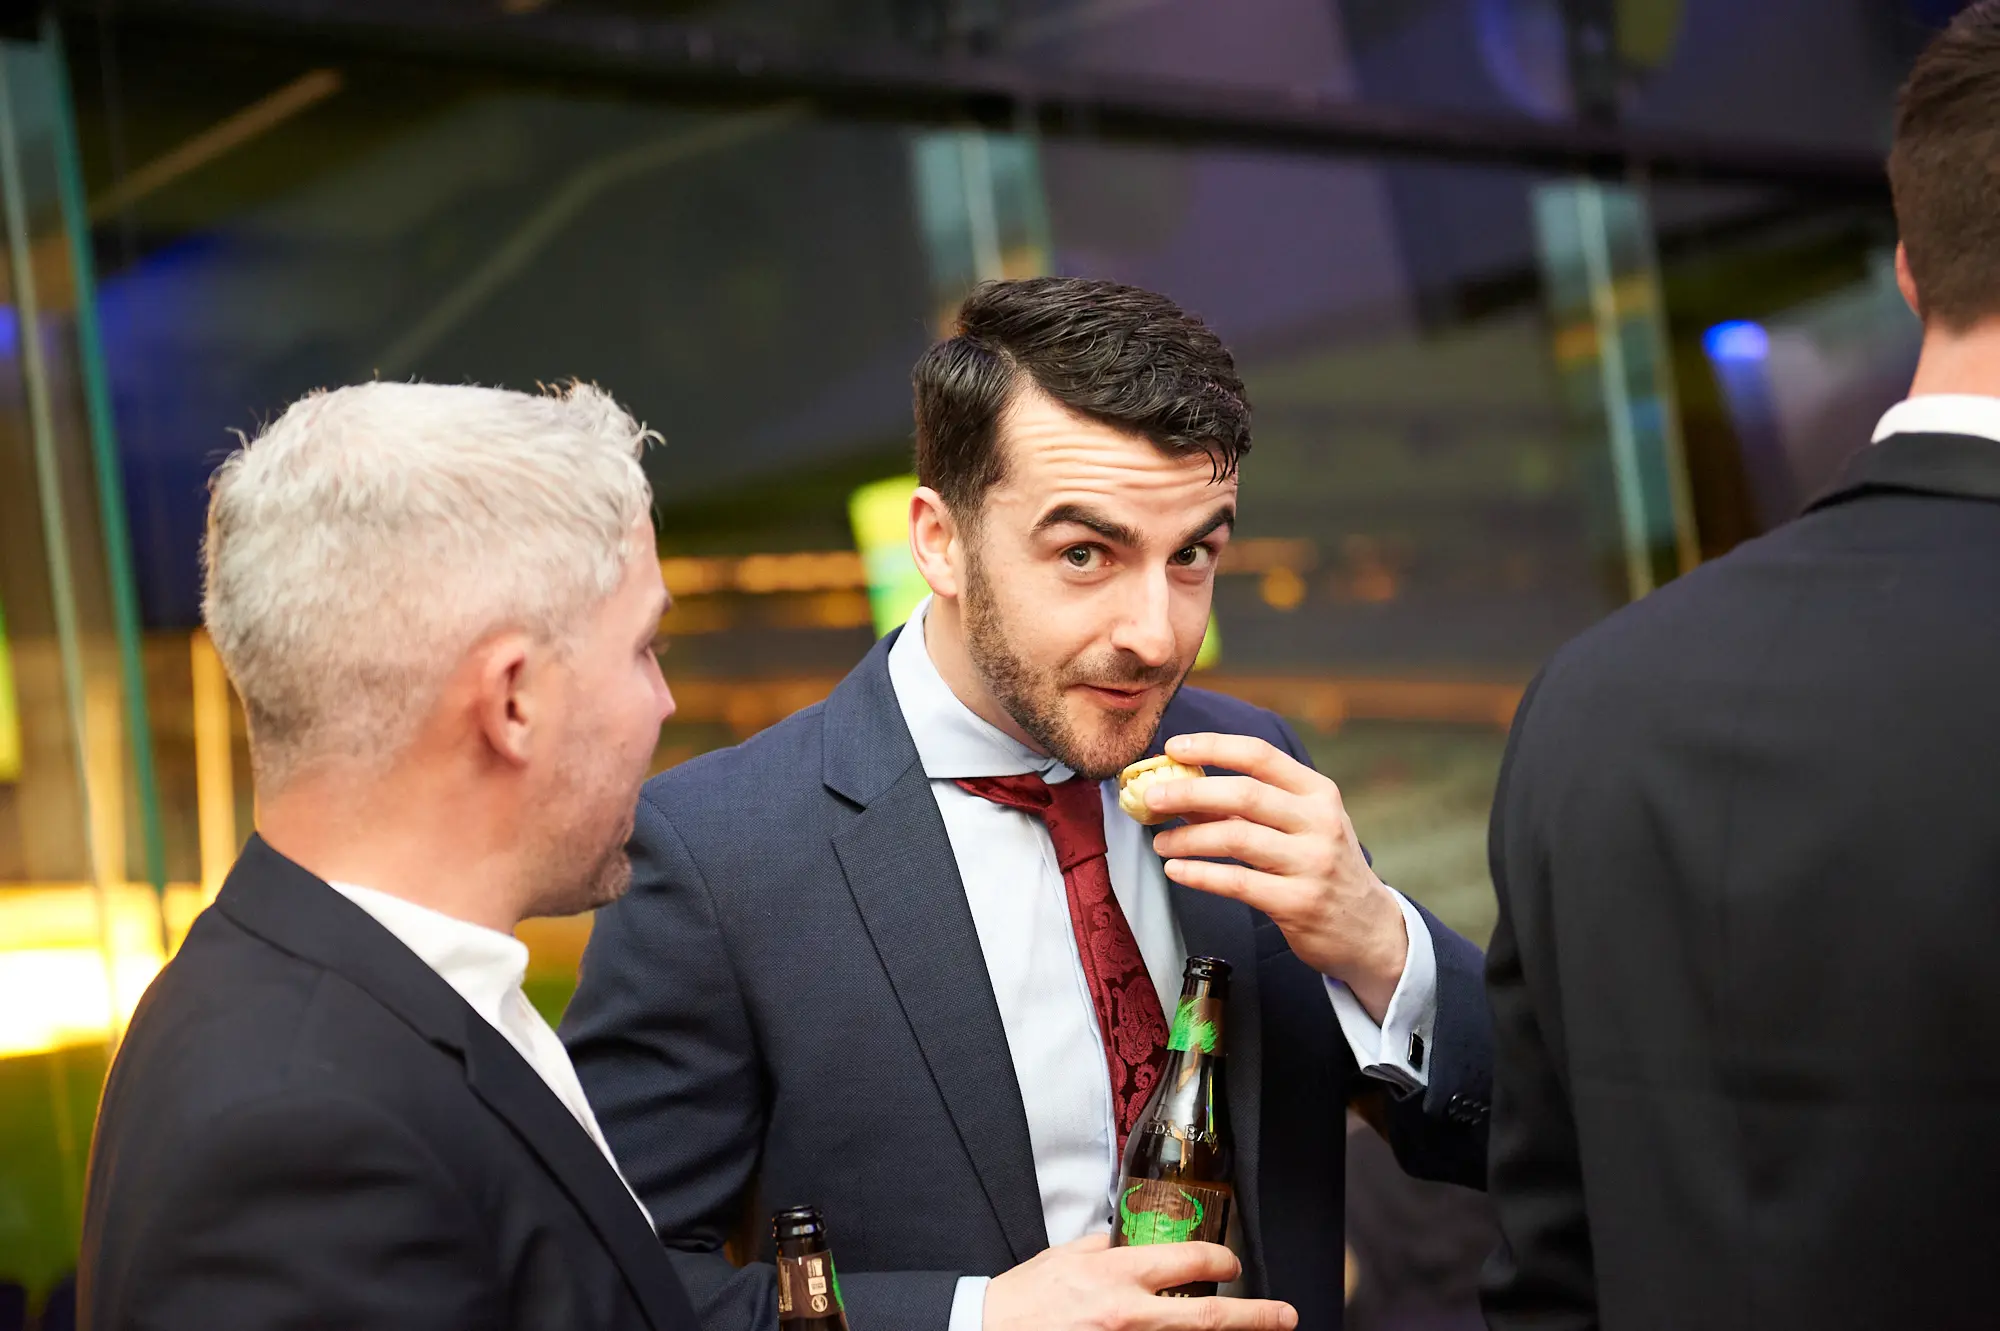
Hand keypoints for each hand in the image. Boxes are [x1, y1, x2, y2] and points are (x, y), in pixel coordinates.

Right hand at [983, 1235, 1297, 1330]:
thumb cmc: (1024, 1299)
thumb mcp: (1065, 1256)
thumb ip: (1104, 1250)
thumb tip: (1128, 1244)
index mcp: (1118, 1274)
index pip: (1189, 1260)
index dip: (1221, 1258)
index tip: (1231, 1261)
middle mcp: (1130, 1314)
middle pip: (1208, 1316)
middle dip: (1255, 1316)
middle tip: (1284, 1317)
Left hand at [1143, 732, 1408, 1021]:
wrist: (1369, 928)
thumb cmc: (1323, 866)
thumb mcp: (1302, 825)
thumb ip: (1251, 806)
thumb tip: (1184, 787)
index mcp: (1318, 792)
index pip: (1260, 756)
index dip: (1212, 746)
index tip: (1172, 748)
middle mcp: (1319, 823)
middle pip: (1244, 794)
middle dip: (1189, 792)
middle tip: (1152, 797)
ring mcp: (1311, 863)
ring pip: (1236, 838)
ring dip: (1187, 837)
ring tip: (1159, 841)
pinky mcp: (1298, 903)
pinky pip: (1237, 882)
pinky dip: (1199, 874)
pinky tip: (1176, 869)